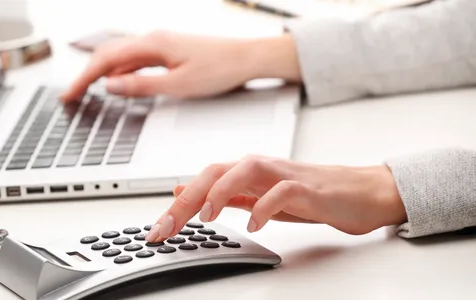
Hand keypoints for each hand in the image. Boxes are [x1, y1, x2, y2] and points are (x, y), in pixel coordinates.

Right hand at [61, 31, 300, 101]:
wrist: (247, 58)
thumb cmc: (219, 70)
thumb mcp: (177, 85)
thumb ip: (141, 85)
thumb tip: (110, 85)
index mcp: (152, 44)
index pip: (106, 60)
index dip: (83, 79)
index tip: (69, 95)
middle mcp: (152, 39)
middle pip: (108, 54)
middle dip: (86, 74)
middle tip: (71, 95)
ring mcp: (160, 43)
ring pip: (121, 55)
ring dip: (101, 72)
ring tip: (86, 89)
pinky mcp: (168, 50)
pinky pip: (136, 58)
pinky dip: (120, 70)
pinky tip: (117, 81)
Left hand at [145, 155, 406, 241]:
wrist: (360, 191)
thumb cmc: (311, 194)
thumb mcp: (259, 197)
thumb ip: (226, 195)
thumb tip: (189, 193)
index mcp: (247, 173)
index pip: (203, 180)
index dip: (177, 203)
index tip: (158, 230)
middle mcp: (261, 168)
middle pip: (215, 171)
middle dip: (186, 199)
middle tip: (167, 227)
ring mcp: (284, 175)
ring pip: (244, 169)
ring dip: (220, 191)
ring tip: (206, 216)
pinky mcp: (308, 187)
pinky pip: (282, 190)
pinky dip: (264, 205)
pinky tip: (254, 223)